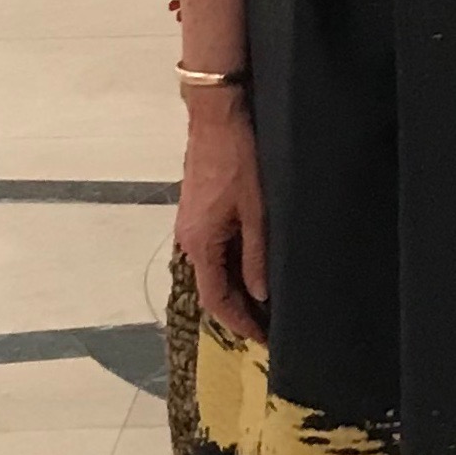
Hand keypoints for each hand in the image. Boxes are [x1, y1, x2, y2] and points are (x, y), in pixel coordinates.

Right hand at [178, 93, 267, 338]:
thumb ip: (256, 256)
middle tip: (267, 325)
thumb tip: (259, 294)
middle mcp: (188, 239)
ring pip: (211, 269)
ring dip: (234, 288)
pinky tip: (250, 268)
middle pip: (210, 288)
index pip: (216, 299)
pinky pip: (212, 251)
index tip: (262, 338)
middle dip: (237, 310)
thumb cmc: (238, 161)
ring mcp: (189, 225)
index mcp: (200, 244)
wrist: (215, 116)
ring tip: (262, 302)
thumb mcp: (256, 212)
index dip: (239, 322)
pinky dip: (230, 267)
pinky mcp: (196, 211)